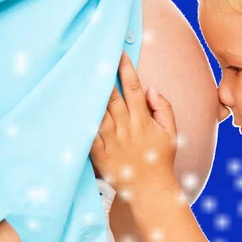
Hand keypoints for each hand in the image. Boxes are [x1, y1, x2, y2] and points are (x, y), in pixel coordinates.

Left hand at [90, 50, 178, 202]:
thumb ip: (163, 108)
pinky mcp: (99, 153)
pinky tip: (70, 106)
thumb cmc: (161, 160)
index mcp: (143, 120)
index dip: (125, 68)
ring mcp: (111, 139)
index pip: (133, 87)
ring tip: (77, 75)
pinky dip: (79, 120)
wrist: (151, 189)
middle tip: (92, 56)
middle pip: (111, 94)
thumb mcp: (172, 133)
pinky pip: (87, 133)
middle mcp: (126, 126)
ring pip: (97, 110)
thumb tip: (152, 88)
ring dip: (89, 92)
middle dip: (102, 74)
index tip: (117, 52)